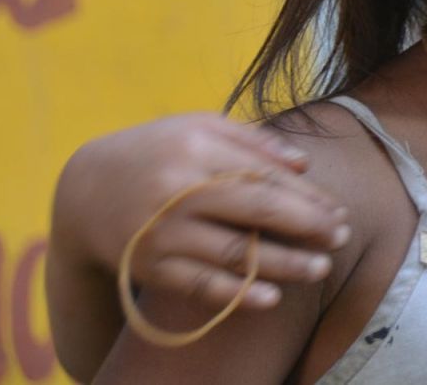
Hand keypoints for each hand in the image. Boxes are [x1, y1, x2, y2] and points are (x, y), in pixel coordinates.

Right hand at [52, 113, 348, 310]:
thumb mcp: (198, 127)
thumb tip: (305, 162)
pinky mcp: (148, 266)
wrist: (84, 189)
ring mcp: (162, 231)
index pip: (264, 174)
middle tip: (343, 237)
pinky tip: (270, 299)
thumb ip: (252, 141)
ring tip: (320, 270)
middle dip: (305, 226)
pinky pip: (198, 285)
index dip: (307, 195)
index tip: (339, 211)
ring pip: (232, 252)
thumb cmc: (157, 151)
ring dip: (281, 264)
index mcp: (196, 148)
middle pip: (255, 210)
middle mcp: (178, 189)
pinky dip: (235, 294)